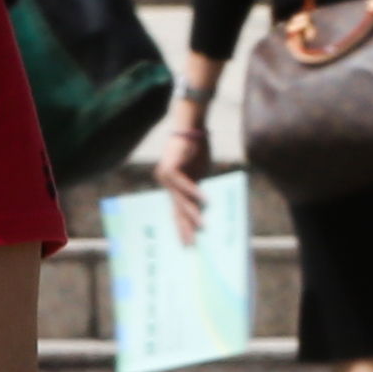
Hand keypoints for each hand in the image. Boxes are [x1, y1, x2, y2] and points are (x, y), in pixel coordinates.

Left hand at [151, 104, 212, 245]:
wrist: (191, 126)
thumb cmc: (197, 149)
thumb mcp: (200, 173)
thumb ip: (199, 189)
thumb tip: (206, 208)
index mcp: (173, 186)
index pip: (177, 210)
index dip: (183, 226)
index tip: (188, 241)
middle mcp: (166, 183)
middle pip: (176, 209)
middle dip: (184, 227)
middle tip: (190, 244)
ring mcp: (166, 176)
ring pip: (180, 200)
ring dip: (192, 214)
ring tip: (201, 227)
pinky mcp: (170, 167)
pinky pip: (184, 184)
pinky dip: (195, 192)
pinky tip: (205, 201)